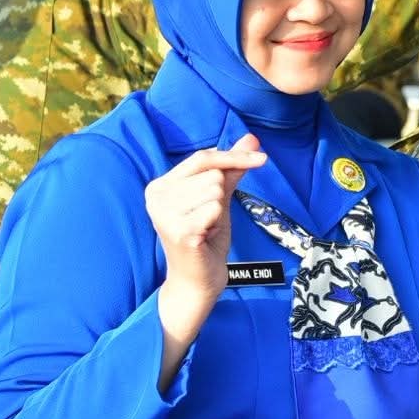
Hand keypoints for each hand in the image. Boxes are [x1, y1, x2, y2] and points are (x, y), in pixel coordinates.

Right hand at [145, 135, 266, 346]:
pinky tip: (206, 236)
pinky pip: (216, 209)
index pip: (202, 157)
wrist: (198, 280)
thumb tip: (252, 138)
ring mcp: (165, 214)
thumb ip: (232, 168)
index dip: (234, 156)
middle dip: (221, 196)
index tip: (262, 158)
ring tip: (206, 227)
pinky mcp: (179, 230)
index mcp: (160, 185)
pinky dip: (218, 222)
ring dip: (218, 211)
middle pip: (212, 174)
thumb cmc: (206, 239)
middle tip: (209, 219)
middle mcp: (156, 196)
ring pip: (215, 190)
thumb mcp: (219, 198)